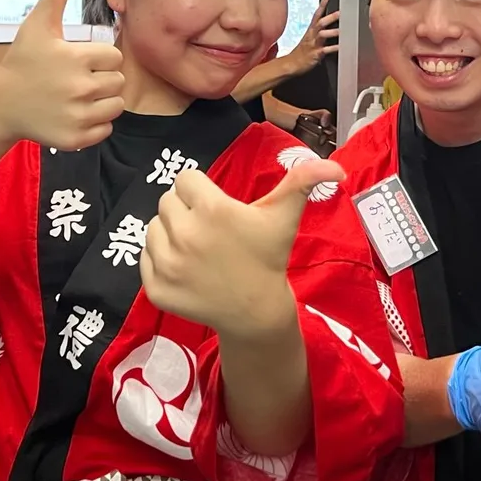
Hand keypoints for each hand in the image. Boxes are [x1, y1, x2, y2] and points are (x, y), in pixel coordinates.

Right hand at [0, 0, 124, 150]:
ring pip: (116, 106)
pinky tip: (74, 114)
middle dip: (102, 80)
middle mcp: (80, 89)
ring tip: (77, 97)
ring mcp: (78, 116)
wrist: (1, 106)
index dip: (99, 58)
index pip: (114, 57)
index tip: (79, 61)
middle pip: (118, 82)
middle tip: (76, 80)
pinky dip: (95, 125)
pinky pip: (106, 130)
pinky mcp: (76, 139)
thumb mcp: (36, 26)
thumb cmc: (22, 63)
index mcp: (76, 59)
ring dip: (102, 102)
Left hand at [141, 159, 344, 339]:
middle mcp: (184, 234)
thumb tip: (336, 169)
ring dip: (171, 233)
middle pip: (167, 201)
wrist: (256, 312)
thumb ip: (304, 182)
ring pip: (153, 228)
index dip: (202, 190)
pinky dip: (160, 259)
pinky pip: (145, 257)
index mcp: (212, 210)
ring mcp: (167, 264)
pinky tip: (186, 267)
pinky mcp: (155, 288)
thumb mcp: (285, 216)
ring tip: (198, 248)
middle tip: (209, 229)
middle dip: (186, 209)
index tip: (218, 208)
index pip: (186, 179)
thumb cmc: (268, 257)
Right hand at [285, 0, 339, 73]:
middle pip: (320, 23)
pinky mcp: (315, 54)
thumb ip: (318, 32)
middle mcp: (312, 36)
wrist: (291, 65)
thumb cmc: (301, 52)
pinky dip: (334, 48)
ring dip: (333, 32)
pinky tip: (341, 47)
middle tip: (341, 13)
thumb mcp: (308, 39)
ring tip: (344, 30)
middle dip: (330, 17)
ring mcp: (313, 45)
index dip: (321, 5)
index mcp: (310, 31)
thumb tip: (327, 25)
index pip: (316, 15)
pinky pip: (325, 50)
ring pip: (322, 35)